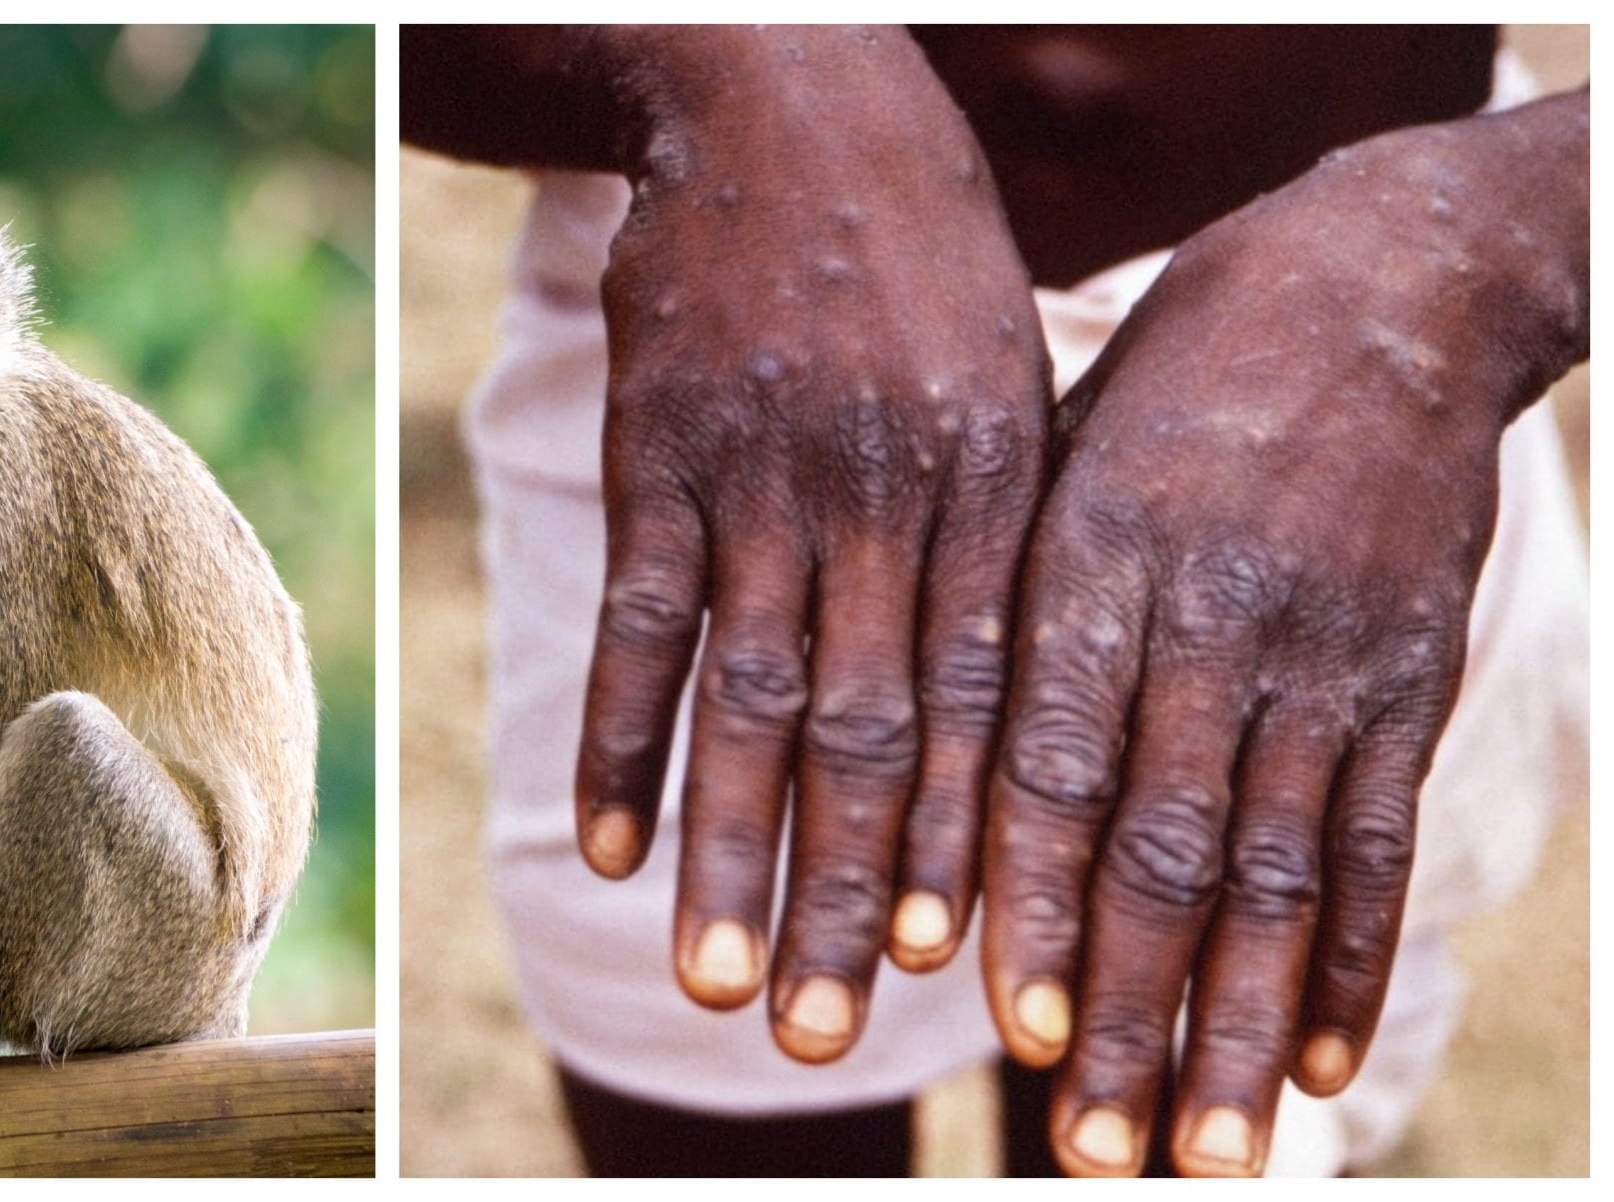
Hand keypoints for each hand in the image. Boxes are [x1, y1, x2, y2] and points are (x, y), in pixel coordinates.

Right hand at [571, 27, 1050, 1061]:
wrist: (788, 101)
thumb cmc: (922, 261)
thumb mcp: (1010, 378)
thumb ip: (1007, 537)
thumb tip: (1014, 716)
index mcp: (993, 486)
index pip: (986, 700)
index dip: (970, 843)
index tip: (959, 972)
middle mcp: (883, 495)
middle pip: (870, 732)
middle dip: (852, 893)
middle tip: (833, 1036)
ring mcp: (760, 476)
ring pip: (748, 699)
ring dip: (730, 853)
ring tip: (719, 986)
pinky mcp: (655, 457)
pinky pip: (635, 623)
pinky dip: (617, 741)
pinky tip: (603, 849)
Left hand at [981, 96, 1585, 1174]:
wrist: (1386, 284)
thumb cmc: (1175, 374)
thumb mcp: (1063, 448)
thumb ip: (1004, 599)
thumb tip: (916, 757)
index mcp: (1094, 555)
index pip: (1048, 756)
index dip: (1024, 894)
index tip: (997, 1021)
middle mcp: (1210, 616)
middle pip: (1161, 845)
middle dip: (1124, 1007)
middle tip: (1087, 1149)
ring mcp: (1323, 653)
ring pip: (1276, 870)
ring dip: (1238, 1025)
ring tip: (1208, 1156)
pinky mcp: (1409, 675)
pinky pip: (1381, 834)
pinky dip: (1353, 955)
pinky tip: (1323, 1059)